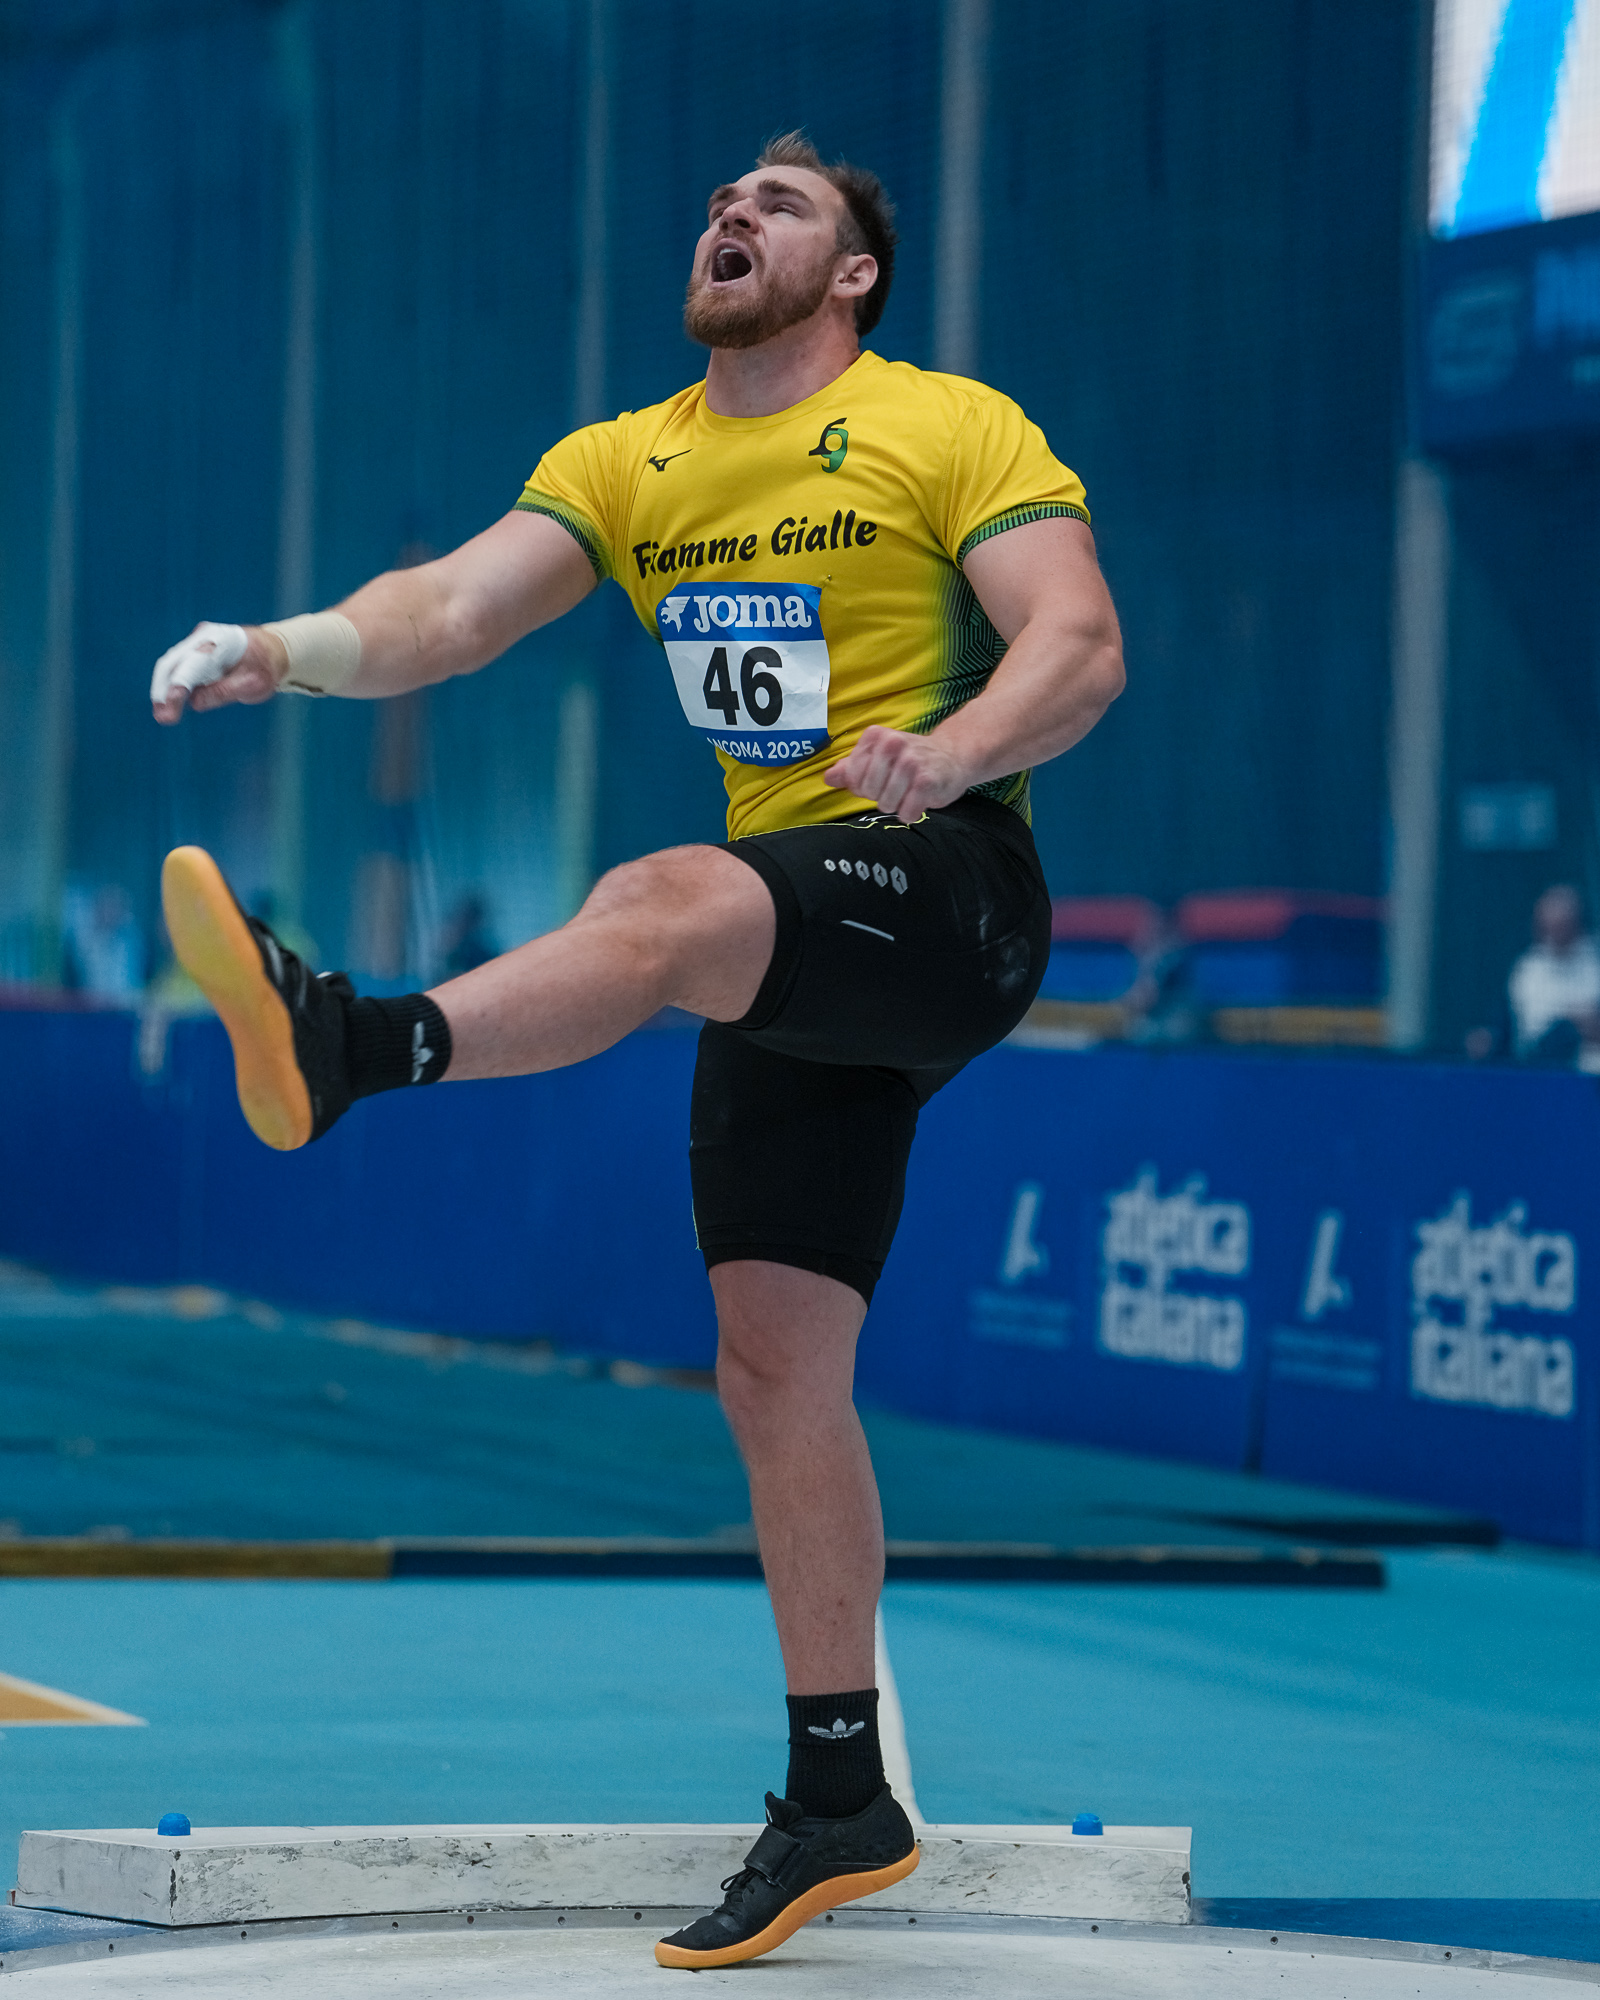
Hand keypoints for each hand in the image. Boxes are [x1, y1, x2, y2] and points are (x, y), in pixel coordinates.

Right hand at [151, 623, 286, 723]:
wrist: (270, 649)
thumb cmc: (264, 667)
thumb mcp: (254, 684)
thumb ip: (225, 691)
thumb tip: (195, 703)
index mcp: (222, 641)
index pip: (193, 664)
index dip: (179, 686)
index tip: (170, 706)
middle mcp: (204, 637)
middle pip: (173, 662)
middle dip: (163, 690)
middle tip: (162, 717)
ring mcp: (196, 642)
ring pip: (170, 665)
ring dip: (163, 690)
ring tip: (163, 715)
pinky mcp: (192, 651)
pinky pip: (176, 668)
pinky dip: (170, 686)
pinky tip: (167, 705)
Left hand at [823, 726, 968, 818]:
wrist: (955, 756)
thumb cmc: (911, 758)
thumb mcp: (880, 756)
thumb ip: (851, 768)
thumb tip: (828, 778)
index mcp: (876, 736)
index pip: (852, 777)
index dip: (865, 785)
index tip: (882, 777)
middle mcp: (892, 744)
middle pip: (868, 792)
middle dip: (882, 796)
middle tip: (899, 785)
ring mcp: (911, 762)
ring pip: (886, 804)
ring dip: (898, 805)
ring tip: (910, 791)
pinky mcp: (927, 781)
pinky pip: (905, 812)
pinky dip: (912, 813)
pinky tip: (921, 799)